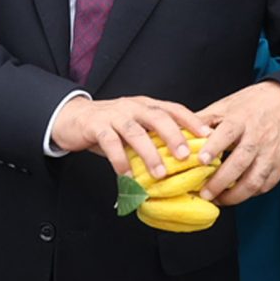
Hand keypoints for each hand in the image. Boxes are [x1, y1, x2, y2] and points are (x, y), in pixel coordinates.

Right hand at [53, 94, 210, 179]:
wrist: (71, 118)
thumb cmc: (108, 126)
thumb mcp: (134, 127)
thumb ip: (153, 138)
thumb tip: (182, 161)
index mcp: (146, 105)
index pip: (173, 109)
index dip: (192, 120)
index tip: (208, 135)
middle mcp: (132, 106)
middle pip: (158, 117)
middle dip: (174, 136)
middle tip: (186, 156)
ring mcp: (114, 114)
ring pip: (135, 131)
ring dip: (149, 153)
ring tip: (160, 173)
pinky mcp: (95, 125)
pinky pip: (110, 142)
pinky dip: (120, 160)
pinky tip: (127, 175)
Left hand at [198, 80, 279, 202]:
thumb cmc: (250, 105)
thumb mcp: (225, 106)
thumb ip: (202, 121)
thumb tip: (176, 133)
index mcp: (241, 119)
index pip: (227, 134)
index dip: (214, 147)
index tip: (201, 161)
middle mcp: (258, 136)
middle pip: (240, 162)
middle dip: (221, 182)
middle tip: (204, 194)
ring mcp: (272, 151)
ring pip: (255, 179)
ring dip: (236, 195)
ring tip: (219, 200)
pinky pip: (267, 184)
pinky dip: (251, 193)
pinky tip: (237, 195)